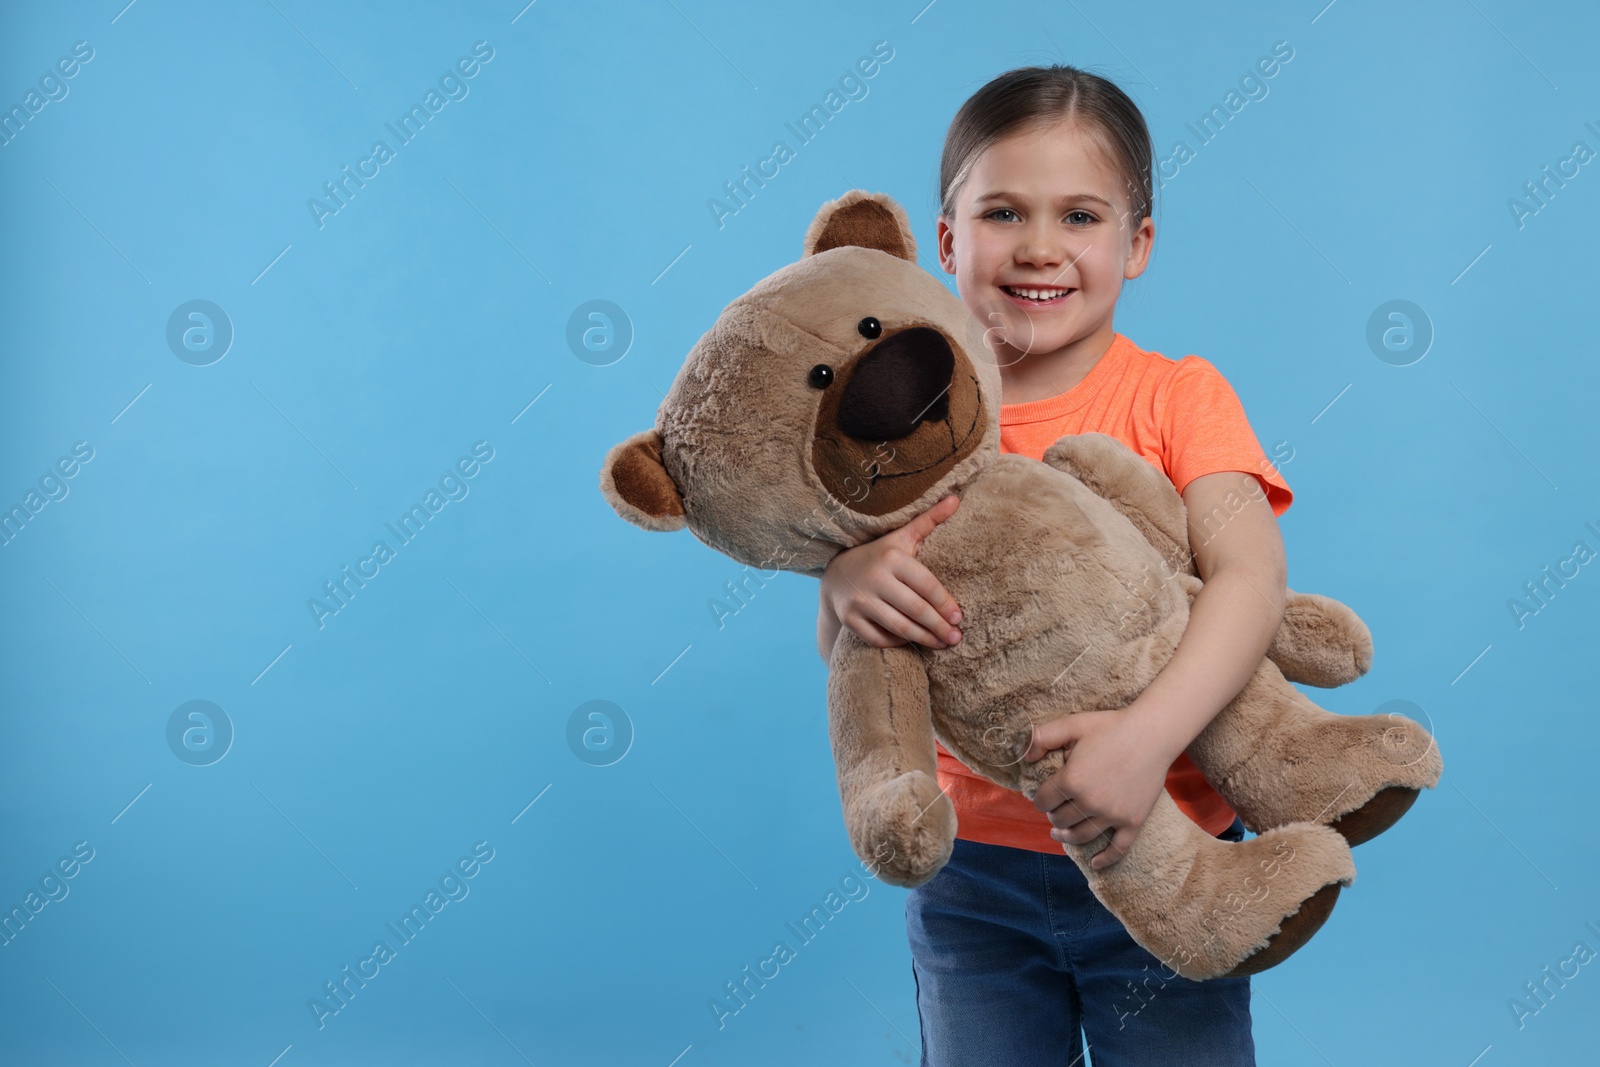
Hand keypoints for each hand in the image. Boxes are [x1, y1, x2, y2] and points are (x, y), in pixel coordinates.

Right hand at [820, 494, 962, 649]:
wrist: (835, 575)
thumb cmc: (879, 555)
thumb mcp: (901, 537)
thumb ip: (929, 521)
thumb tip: (956, 499)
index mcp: (892, 557)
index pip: (926, 585)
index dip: (945, 604)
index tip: (959, 617)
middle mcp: (875, 578)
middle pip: (915, 609)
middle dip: (939, 626)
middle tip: (956, 637)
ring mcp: (859, 600)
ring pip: (899, 627)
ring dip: (924, 639)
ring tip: (943, 643)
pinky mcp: (849, 618)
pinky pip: (879, 638)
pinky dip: (898, 643)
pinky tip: (913, 643)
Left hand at [1023, 706, 1173, 869]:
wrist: (1153, 733)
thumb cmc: (1111, 726)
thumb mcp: (1072, 724)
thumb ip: (1041, 737)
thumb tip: (1023, 756)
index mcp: (1072, 780)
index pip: (1043, 801)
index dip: (1039, 799)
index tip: (1042, 796)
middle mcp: (1090, 802)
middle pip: (1060, 820)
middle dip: (1053, 815)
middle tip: (1054, 809)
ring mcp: (1113, 814)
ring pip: (1081, 836)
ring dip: (1067, 837)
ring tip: (1060, 834)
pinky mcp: (1133, 820)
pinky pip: (1118, 848)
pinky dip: (1105, 859)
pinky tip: (1095, 863)